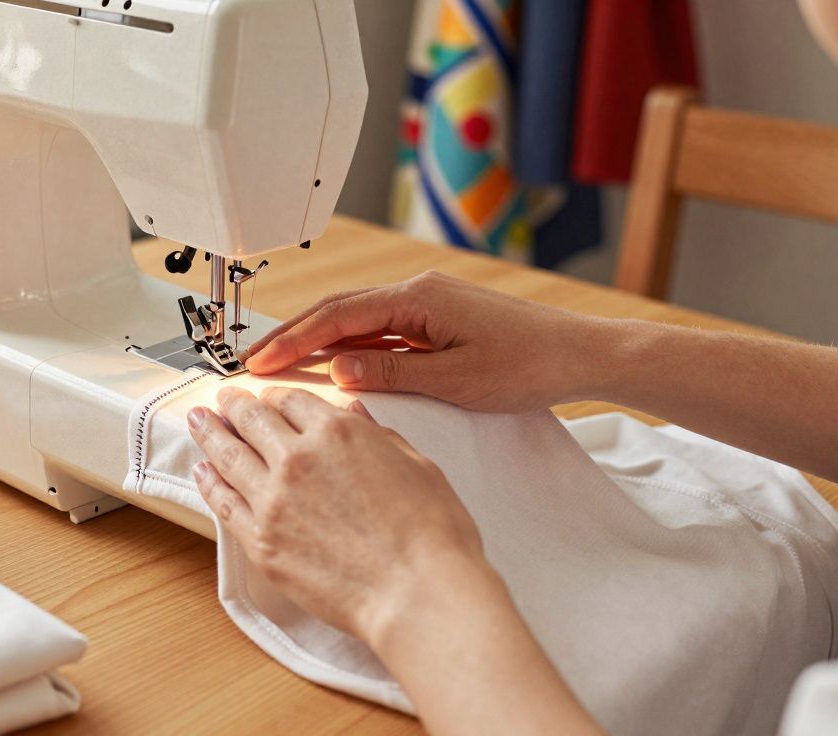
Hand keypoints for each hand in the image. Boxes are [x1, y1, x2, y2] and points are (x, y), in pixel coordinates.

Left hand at [187, 385, 486, 644]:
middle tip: (223, 401)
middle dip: (235, 406)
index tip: (269, 398)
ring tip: (197, 421)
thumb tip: (356, 416)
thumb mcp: (416, 465)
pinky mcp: (260, 541)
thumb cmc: (430, 535)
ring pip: (228, 455)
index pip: (292, 400)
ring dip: (209, 433)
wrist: (415, 593)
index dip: (277, 396)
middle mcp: (296, 457)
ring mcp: (272, 500)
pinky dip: (208, 482)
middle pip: (253, 420)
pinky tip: (201, 471)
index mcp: (337, 431)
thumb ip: (378, 436)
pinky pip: (223, 503)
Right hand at [244, 271, 616, 412]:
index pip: (338, 318)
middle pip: (339, 311)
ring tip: (283, 367)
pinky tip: (335, 367)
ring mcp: (429, 304)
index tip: (259, 362)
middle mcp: (418, 292)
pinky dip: (352, 346)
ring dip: (320, 341)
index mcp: (418, 299)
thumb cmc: (529, 365)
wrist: (582, 354)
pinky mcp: (439, 318)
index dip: (293, 341)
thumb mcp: (455, 381)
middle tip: (255, 364)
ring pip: (358, 319)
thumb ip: (392, 374)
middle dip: (294, 336)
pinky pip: (383, 330)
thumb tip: (337, 369)